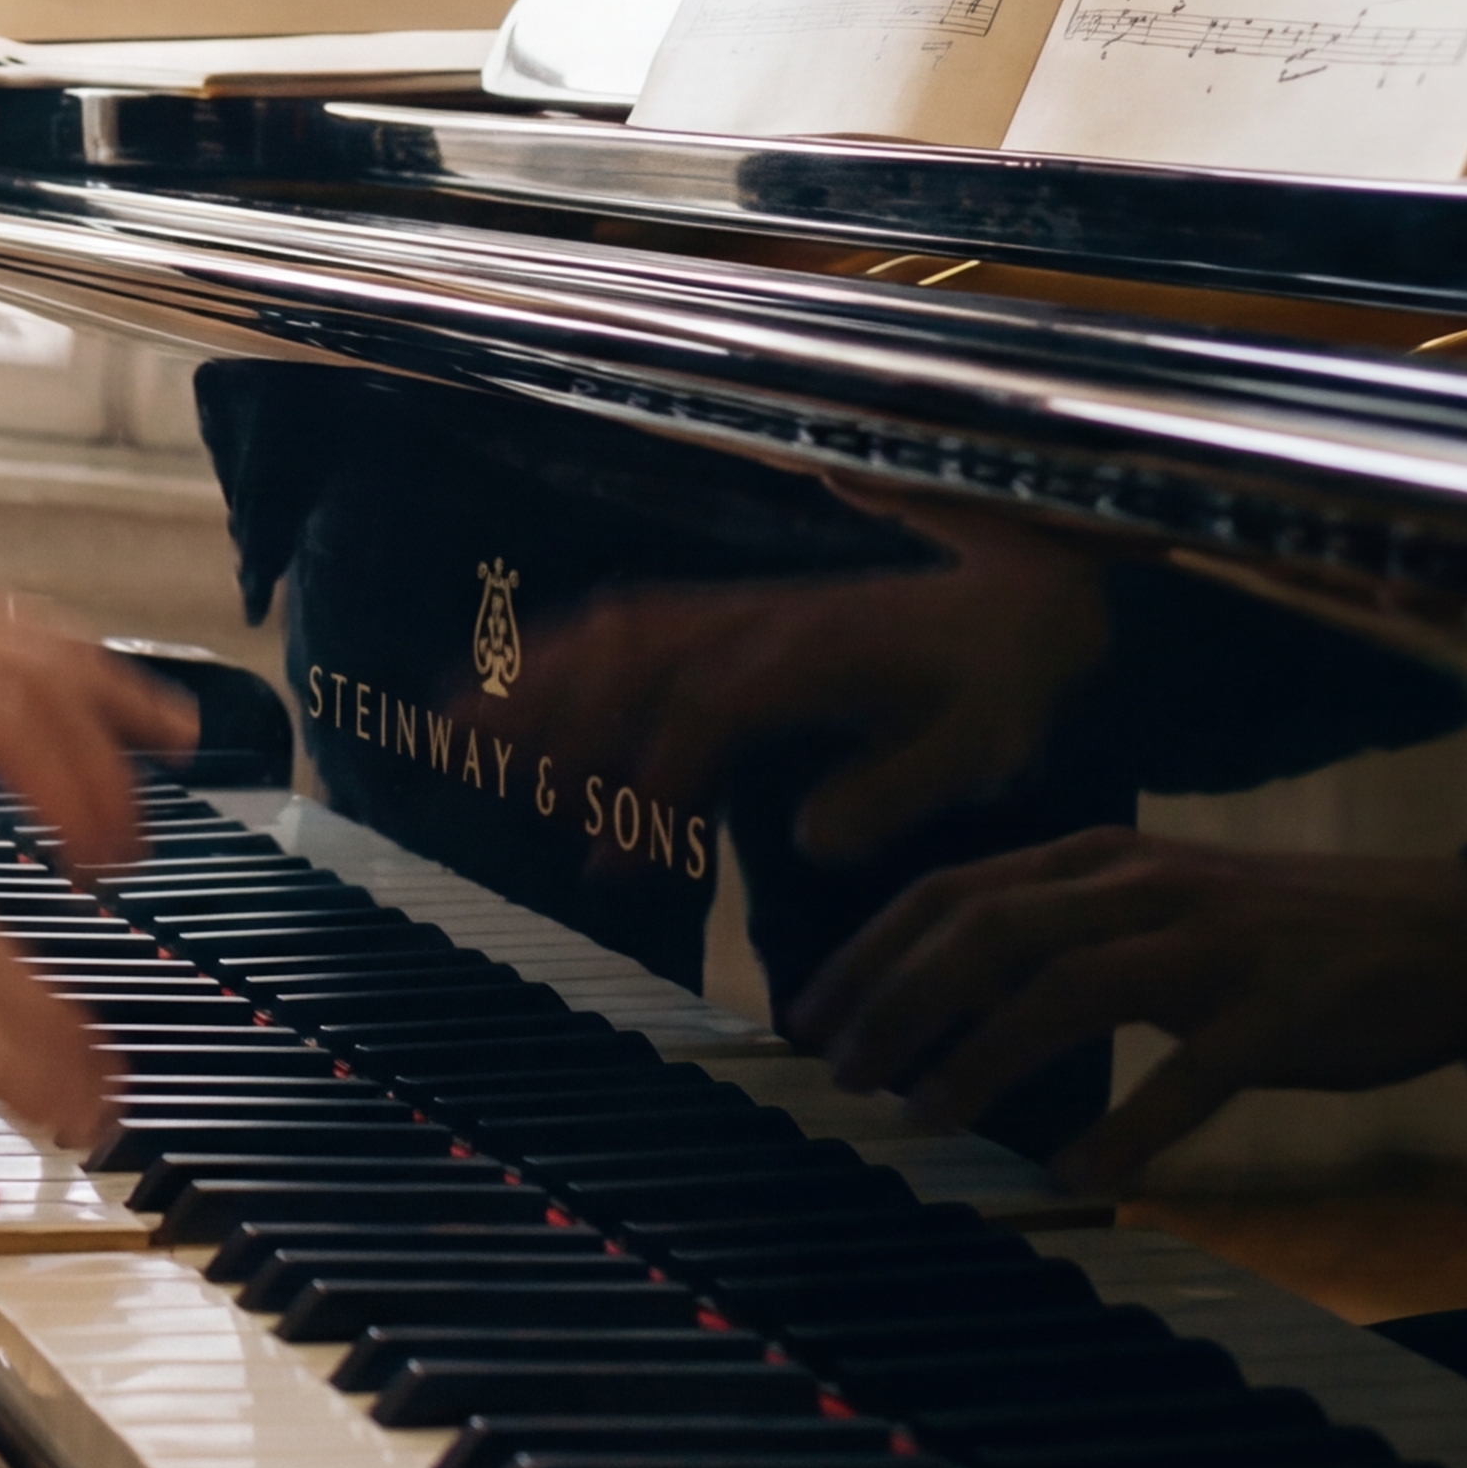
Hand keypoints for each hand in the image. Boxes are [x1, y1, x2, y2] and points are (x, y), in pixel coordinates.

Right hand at [479, 493, 1113, 872]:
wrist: (1015, 604)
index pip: (700, 718)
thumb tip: (812, 837)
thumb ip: (893, 789)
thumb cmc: (993, 688)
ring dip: (529, 679)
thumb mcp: (975, 749)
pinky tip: (510, 678)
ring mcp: (733, 613)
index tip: (609, 863)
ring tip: (451, 727)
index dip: (646, 788)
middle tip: (467, 774)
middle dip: (540, 717)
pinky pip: (626, 622)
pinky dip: (558, 647)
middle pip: (624, 662)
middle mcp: (752, 625)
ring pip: (608, 639)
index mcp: (805, 659)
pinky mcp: (726, 615)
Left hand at [787, 828, 1466, 1189]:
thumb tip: (944, 986)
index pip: (952, 892)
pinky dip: (1126, 1126)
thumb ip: (1060, 929)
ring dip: (982, 1056)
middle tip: (840, 1071)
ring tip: (924, 1117)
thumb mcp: (1154, 903)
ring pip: (1068, 992)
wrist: (1444, 931)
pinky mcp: (1280, 1014)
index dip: (870, 954)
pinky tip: (1074, 1172)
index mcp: (1099, 858)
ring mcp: (1213, 947)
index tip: (807, 1016)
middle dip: (898, 1001)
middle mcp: (1142, 887)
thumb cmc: (1278, 932)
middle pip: (987, 932)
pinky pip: (1189, 1076)